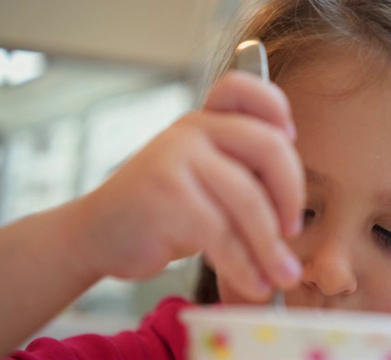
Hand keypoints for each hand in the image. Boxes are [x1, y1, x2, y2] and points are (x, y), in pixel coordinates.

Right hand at [69, 70, 304, 299]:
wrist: (96, 233)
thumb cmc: (160, 209)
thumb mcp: (200, 179)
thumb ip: (240, 176)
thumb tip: (293, 209)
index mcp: (203, 122)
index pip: (243, 89)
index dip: (276, 108)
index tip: (292, 141)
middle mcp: (191, 131)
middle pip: (268, 147)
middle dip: (292, 196)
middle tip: (293, 231)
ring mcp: (177, 159)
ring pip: (248, 199)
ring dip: (271, 247)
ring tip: (283, 276)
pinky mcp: (168, 197)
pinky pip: (223, 235)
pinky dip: (245, 267)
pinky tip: (253, 284)